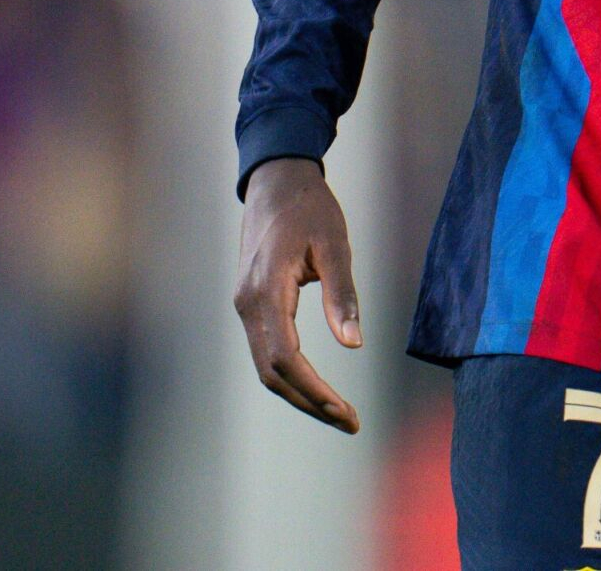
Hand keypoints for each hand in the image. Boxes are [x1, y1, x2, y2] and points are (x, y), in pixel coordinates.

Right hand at [234, 157, 362, 431]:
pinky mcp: (252, 303)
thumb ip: (343, 294)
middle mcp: (248, 305)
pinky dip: (291, 375)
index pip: (285, 358)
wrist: (276, 180)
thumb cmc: (309, 208)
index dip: (315, 390)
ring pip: (267, 367)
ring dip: (301, 393)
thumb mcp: (335, 244)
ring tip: (338, 412)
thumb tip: (354, 344)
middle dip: (310, 402)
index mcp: (266, 292)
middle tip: (350, 421)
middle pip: (273, 373)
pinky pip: (267, 350)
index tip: (345, 411)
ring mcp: (246, 306)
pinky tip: (317, 385)